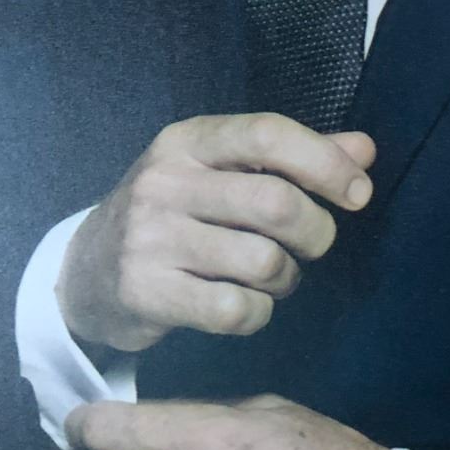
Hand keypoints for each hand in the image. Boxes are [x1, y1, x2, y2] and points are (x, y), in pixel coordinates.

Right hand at [56, 114, 375, 352]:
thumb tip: (364, 149)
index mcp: (188, 141)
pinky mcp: (145, 293)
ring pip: (263, 262)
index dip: (325, 162)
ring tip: (273, 276)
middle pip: (276, 204)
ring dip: (287, 278)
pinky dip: (257, 314)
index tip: (358, 193)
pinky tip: (245, 305)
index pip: (267, 135)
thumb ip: (293, 159)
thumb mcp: (221, 172)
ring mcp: (150, 239)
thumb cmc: (174, 214)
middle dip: (316, 232)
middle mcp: (164, 182)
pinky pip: (235, 311)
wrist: (85, 271)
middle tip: (313, 245)